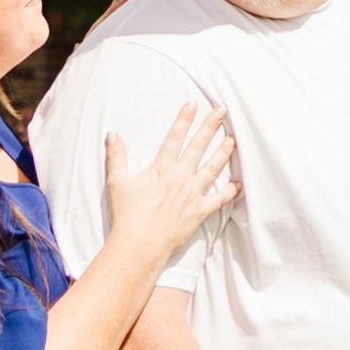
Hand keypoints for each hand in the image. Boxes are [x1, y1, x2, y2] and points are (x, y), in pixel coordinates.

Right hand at [101, 97, 241, 282]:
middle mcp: (180, 178)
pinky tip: (238, 185)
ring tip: (233, 140)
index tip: (193, 104)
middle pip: (198, 147)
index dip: (183, 120)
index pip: (174, 138)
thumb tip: (112, 134)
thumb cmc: (127, 215)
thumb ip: (116, 156)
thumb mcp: (117, 182)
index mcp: (161, 170)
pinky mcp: (198, 213)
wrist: (139, 245)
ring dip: (223, 153)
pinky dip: (229, 193)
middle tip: (222, 111)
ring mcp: (192, 195)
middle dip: (210, 127)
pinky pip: (218, 200)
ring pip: (212, 169)